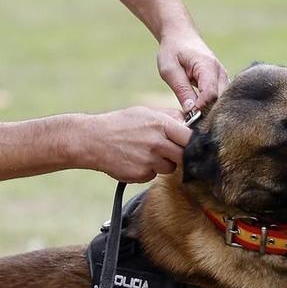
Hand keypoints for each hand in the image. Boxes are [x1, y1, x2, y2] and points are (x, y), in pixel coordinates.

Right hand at [75, 106, 190, 182]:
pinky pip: (154, 175)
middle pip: (184, 156)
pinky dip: (148, 170)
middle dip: (180, 155)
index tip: (192, 145)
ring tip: (145, 153)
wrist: (93, 140)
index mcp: (162, 125)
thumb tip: (189, 123)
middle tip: (168, 150)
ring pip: (170, 167)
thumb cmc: (120, 124)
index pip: (190, 138)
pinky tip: (135, 160)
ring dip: (163, 163)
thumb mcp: (145, 113)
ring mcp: (150, 161)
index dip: (193, 143)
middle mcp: (158, 143)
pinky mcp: (142, 175)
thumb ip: (169, 118)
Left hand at [156, 27, 227, 114]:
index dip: (201, 108)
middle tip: (192, 121)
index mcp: (207, 66)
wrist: (181, 36)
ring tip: (196, 117)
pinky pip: (220, 98)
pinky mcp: (222, 82)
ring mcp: (224, 77)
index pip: (210, 94)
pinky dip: (212, 106)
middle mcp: (220, 72)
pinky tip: (200, 111)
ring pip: (223, 101)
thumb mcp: (169, 70)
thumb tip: (191, 111)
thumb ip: (181, 90)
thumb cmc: (173, 51)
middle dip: (208, 113)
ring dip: (211, 110)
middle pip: (220, 100)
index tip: (190, 117)